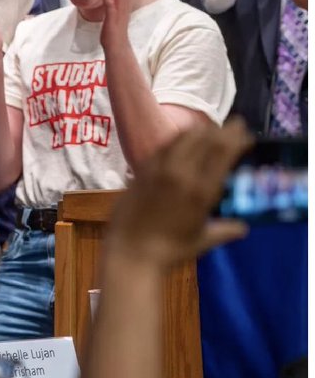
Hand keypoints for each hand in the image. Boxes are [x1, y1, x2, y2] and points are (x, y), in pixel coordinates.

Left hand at [106, 119, 250, 267]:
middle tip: (234, 125)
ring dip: (200, 131)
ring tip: (211, 129)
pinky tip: (182, 139)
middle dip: (222, 131)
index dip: (236, 139)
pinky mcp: (140, 172)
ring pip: (182, 139)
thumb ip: (224, 231)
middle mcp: (180, 174)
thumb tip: (242, 228)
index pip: (223, 154)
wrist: (131, 253)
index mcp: (201, 191)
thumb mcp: (202, 241)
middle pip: (205, 141)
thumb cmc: (170, 252)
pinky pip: (162, 147)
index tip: (246, 134)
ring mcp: (158, 170)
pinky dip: (177, 139)